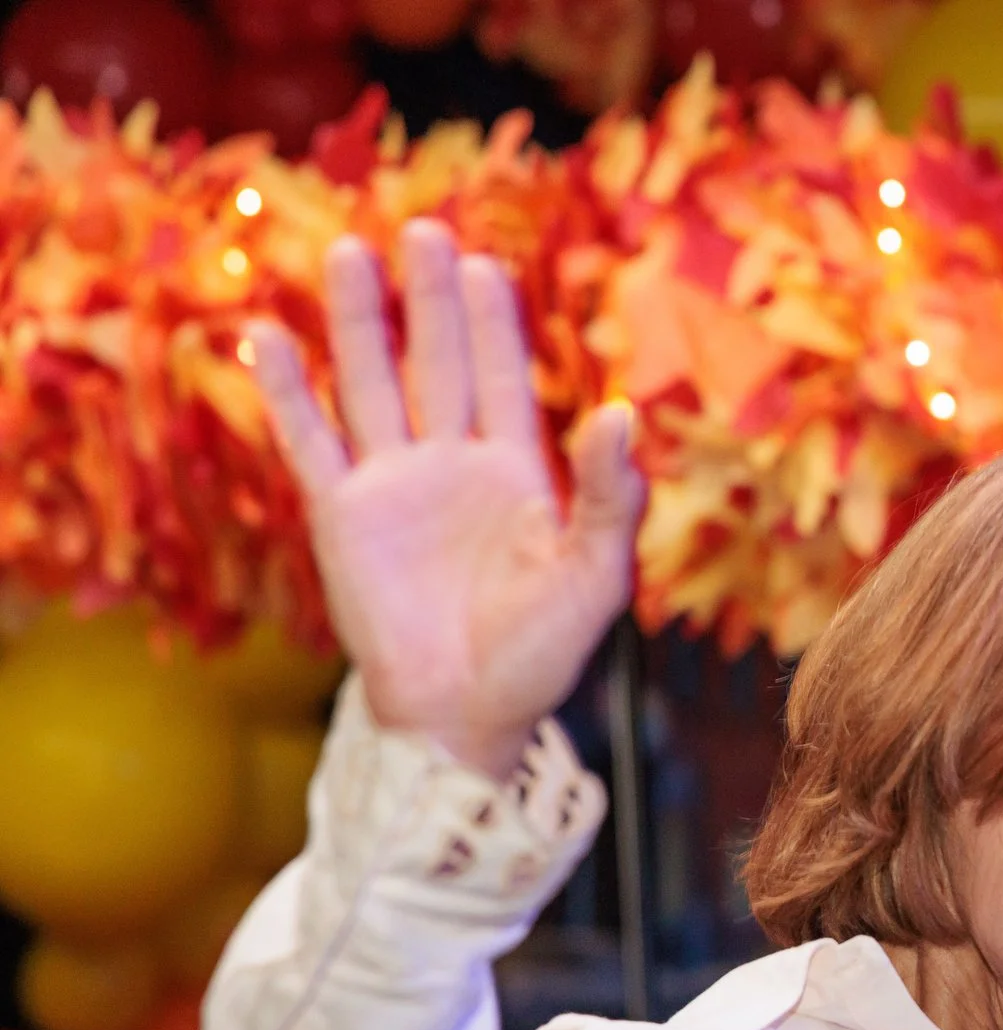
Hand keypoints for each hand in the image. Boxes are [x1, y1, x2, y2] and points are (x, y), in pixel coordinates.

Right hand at [249, 219, 644, 778]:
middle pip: (437, 364)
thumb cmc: (540, 655)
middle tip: (424, 230)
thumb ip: (610, 496)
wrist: (465, 716)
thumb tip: (623, 414)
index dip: (493, 324)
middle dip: (431, 300)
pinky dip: (288, 391)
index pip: (503, 379)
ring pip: (372, 385)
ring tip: (347, 253)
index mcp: (517, 474)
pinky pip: (310, 441)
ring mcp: (393, 485)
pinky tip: (268, 335)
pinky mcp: (341, 516)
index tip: (489, 263)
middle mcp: (452, 465)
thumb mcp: (595, 576)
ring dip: (358, 323)